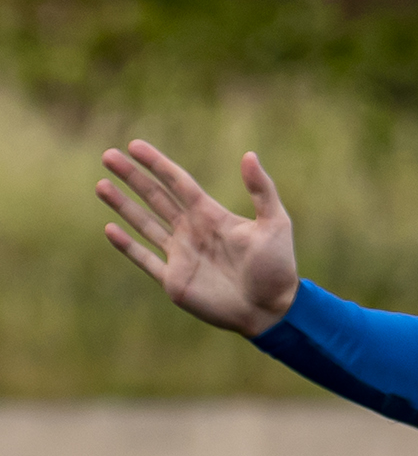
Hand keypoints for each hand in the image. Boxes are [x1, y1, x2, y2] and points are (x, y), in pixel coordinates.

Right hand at [97, 140, 298, 337]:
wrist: (273, 309)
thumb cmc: (278, 267)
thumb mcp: (275, 223)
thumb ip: (262, 190)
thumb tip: (249, 155)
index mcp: (212, 215)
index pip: (178, 183)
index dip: (157, 164)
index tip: (134, 146)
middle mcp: (193, 231)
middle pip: (156, 197)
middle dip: (132, 177)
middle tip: (108, 155)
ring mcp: (182, 255)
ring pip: (145, 224)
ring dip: (123, 205)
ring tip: (101, 185)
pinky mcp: (175, 279)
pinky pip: (145, 259)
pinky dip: (127, 245)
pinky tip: (109, 229)